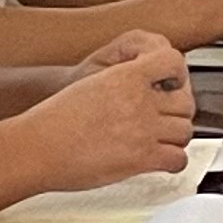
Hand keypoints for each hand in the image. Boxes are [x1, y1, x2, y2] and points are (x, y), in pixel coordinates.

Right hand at [21, 37, 194, 187]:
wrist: (38, 148)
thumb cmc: (54, 120)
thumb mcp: (90, 82)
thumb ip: (119, 81)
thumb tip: (135, 83)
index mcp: (125, 76)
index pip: (174, 60)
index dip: (177, 75)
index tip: (170, 86)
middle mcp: (139, 100)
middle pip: (185, 103)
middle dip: (177, 113)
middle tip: (164, 120)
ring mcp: (143, 129)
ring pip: (185, 131)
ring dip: (175, 138)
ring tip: (159, 141)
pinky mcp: (141, 158)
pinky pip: (177, 159)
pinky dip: (173, 162)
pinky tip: (160, 161)